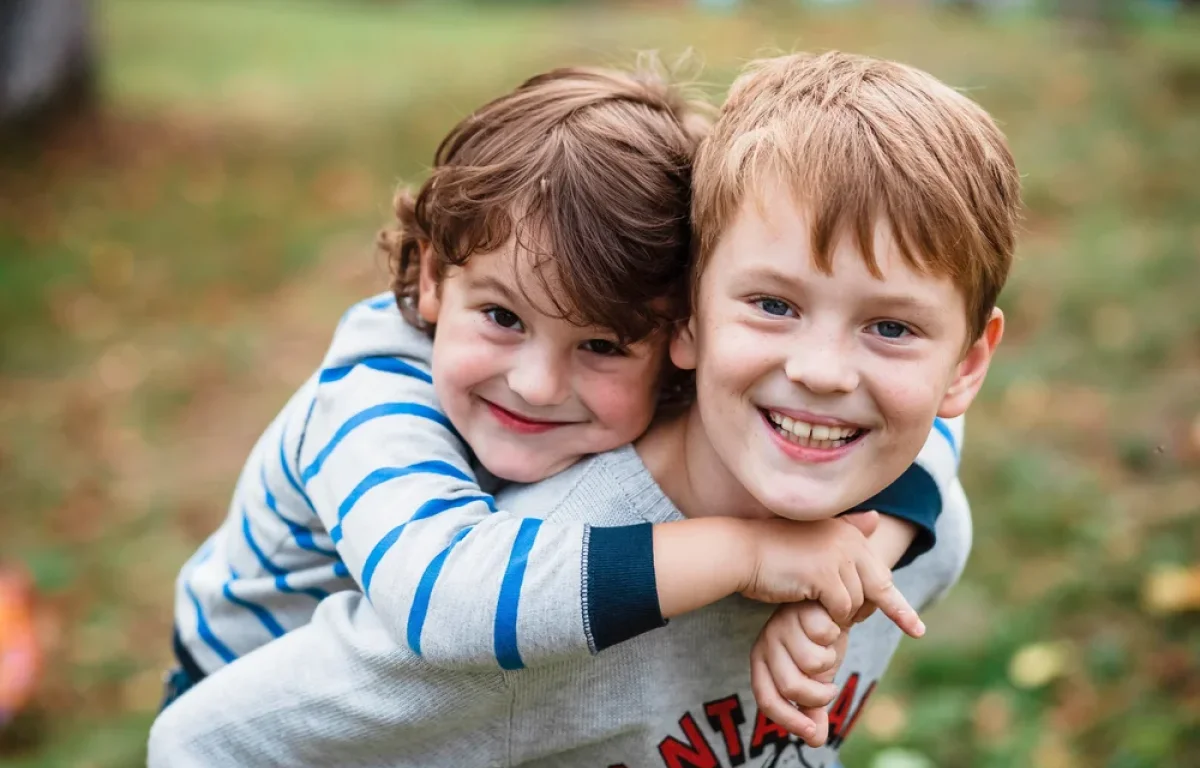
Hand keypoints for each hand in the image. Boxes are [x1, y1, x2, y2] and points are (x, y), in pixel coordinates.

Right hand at [738, 512, 924, 637]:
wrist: (741, 552)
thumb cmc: (773, 550)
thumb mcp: (814, 540)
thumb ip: (845, 532)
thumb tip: (876, 518)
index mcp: (849, 530)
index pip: (881, 572)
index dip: (897, 605)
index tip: (917, 630)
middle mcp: (849, 539)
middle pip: (877, 587)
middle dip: (882, 611)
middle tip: (882, 626)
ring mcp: (838, 555)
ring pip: (858, 602)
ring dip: (840, 614)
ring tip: (815, 608)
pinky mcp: (825, 574)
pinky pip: (841, 609)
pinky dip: (829, 617)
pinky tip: (810, 610)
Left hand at [750, 601, 846, 746]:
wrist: (831, 608)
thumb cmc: (819, 646)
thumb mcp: (815, 681)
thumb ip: (812, 709)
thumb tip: (816, 742)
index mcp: (763, 663)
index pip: (767, 700)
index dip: (789, 721)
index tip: (813, 734)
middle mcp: (767, 644)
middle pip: (792, 686)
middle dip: (820, 694)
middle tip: (832, 687)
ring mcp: (782, 625)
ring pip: (812, 663)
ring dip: (830, 660)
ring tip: (829, 648)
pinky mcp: (801, 608)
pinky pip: (824, 635)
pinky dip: (835, 635)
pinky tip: (834, 625)